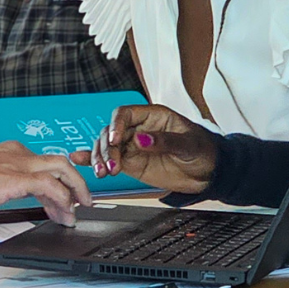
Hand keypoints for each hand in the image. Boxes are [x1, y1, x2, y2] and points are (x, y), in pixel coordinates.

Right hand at [0, 140, 91, 226]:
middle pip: (61, 162)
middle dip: (75, 183)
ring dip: (74, 191)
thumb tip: (7, 192)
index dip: (58, 182)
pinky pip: (50, 185)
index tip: (61, 199)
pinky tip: (63, 212)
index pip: (44, 164)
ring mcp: (20, 164)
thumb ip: (2, 180)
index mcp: (11, 152)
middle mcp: (20, 153)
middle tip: (81, 202)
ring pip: (62, 169)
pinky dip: (61, 198)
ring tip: (76, 212)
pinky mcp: (18, 178)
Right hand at [69, 104, 218, 194]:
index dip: (116, 125)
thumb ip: (164, 141)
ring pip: (106, 147)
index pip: (125, 114)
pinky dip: (93, 160)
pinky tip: (78, 159)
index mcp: (152, 116)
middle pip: (111, 132)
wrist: (209, 173)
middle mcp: (139, 128)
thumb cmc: (204, 151)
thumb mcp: (188, 145)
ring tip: (102, 172)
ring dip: (100, 158)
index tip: (115, 140)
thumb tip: (141, 139)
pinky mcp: (131, 163)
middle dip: (107, 148)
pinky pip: (109, 159)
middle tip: (112, 166)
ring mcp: (133, 146)